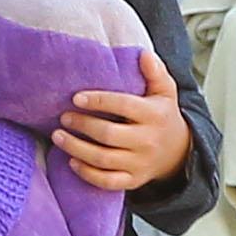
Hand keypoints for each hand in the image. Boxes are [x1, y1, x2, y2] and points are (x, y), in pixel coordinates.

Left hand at [52, 49, 191, 192]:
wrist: (178, 151)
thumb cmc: (162, 114)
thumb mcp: (165, 90)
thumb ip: (155, 71)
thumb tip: (143, 53)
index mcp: (154, 115)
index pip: (124, 106)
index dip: (99, 101)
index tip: (76, 97)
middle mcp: (147, 141)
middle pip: (109, 135)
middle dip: (83, 125)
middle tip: (63, 117)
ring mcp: (140, 163)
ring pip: (104, 160)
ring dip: (77, 149)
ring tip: (58, 137)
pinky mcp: (133, 180)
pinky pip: (108, 182)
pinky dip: (88, 174)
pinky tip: (71, 162)